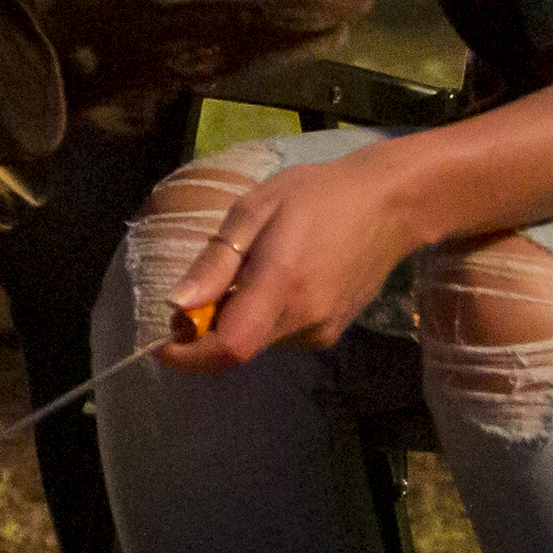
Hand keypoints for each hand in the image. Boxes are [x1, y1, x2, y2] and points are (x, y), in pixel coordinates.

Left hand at [156, 144, 420, 365]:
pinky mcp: (332, 333)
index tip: (161, 344)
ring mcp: (323, 331)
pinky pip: (280, 335)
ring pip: (258, 341)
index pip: (230, 348)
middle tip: (200, 291)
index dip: (190, 356)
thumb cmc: (317, 196)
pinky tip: (275, 279)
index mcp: (282, 285)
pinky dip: (261, 317)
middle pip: (238, 347)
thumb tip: (177, 305)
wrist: (391, 205)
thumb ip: (216, 262)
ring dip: (236, 320)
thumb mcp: (254, 211)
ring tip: (248, 271)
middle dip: (206, 331)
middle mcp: (305, 320)